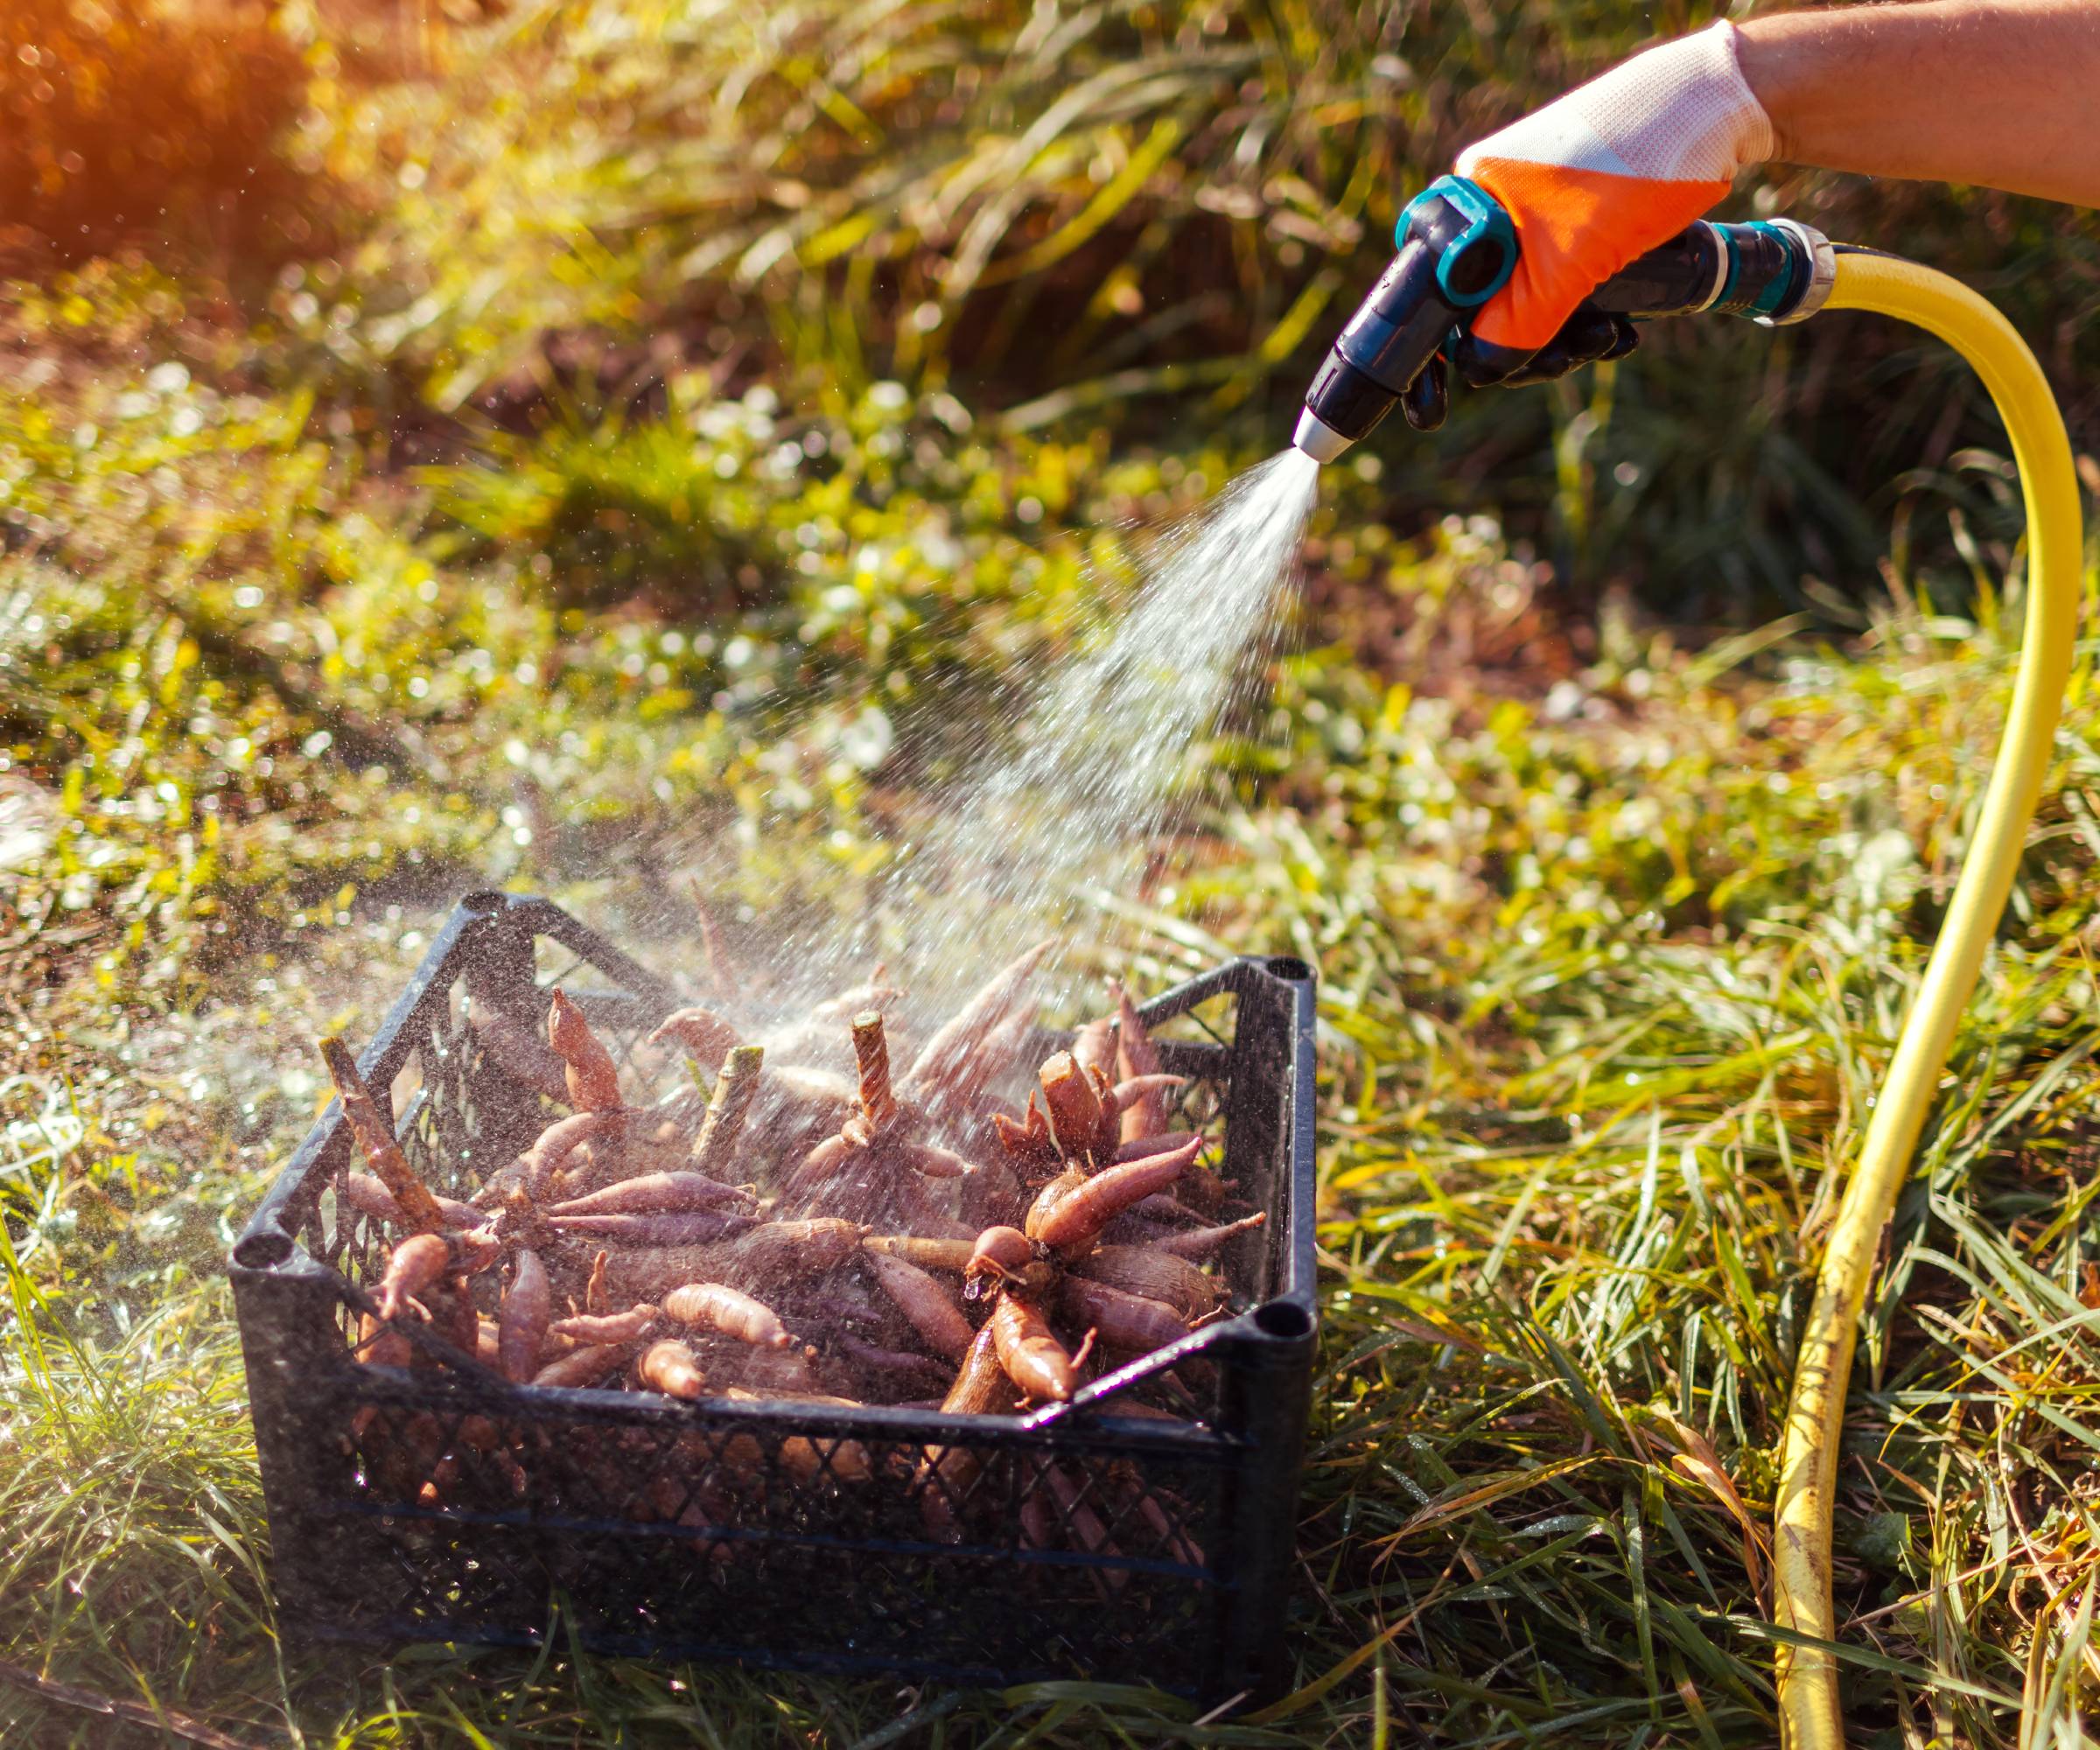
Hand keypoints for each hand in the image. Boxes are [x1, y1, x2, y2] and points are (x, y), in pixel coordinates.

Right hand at [1404, 21, 1772, 429]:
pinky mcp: (1579, 214)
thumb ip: (1519, 322)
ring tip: (1610, 340)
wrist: (1720, 106)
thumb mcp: (1569, 262)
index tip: (1461, 395)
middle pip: (1487, 304)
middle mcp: (1497, 200)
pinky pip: (1565, 280)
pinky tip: (1622, 328)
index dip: (1451, 349)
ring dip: (1567, 334)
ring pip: (1532, 298)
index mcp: (1475, 199)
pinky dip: (1589, 312)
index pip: (1440, 292)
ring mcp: (1539, 206)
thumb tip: (1484, 370)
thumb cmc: (1637, 169)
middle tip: (1570, 361)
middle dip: (1528, 346)